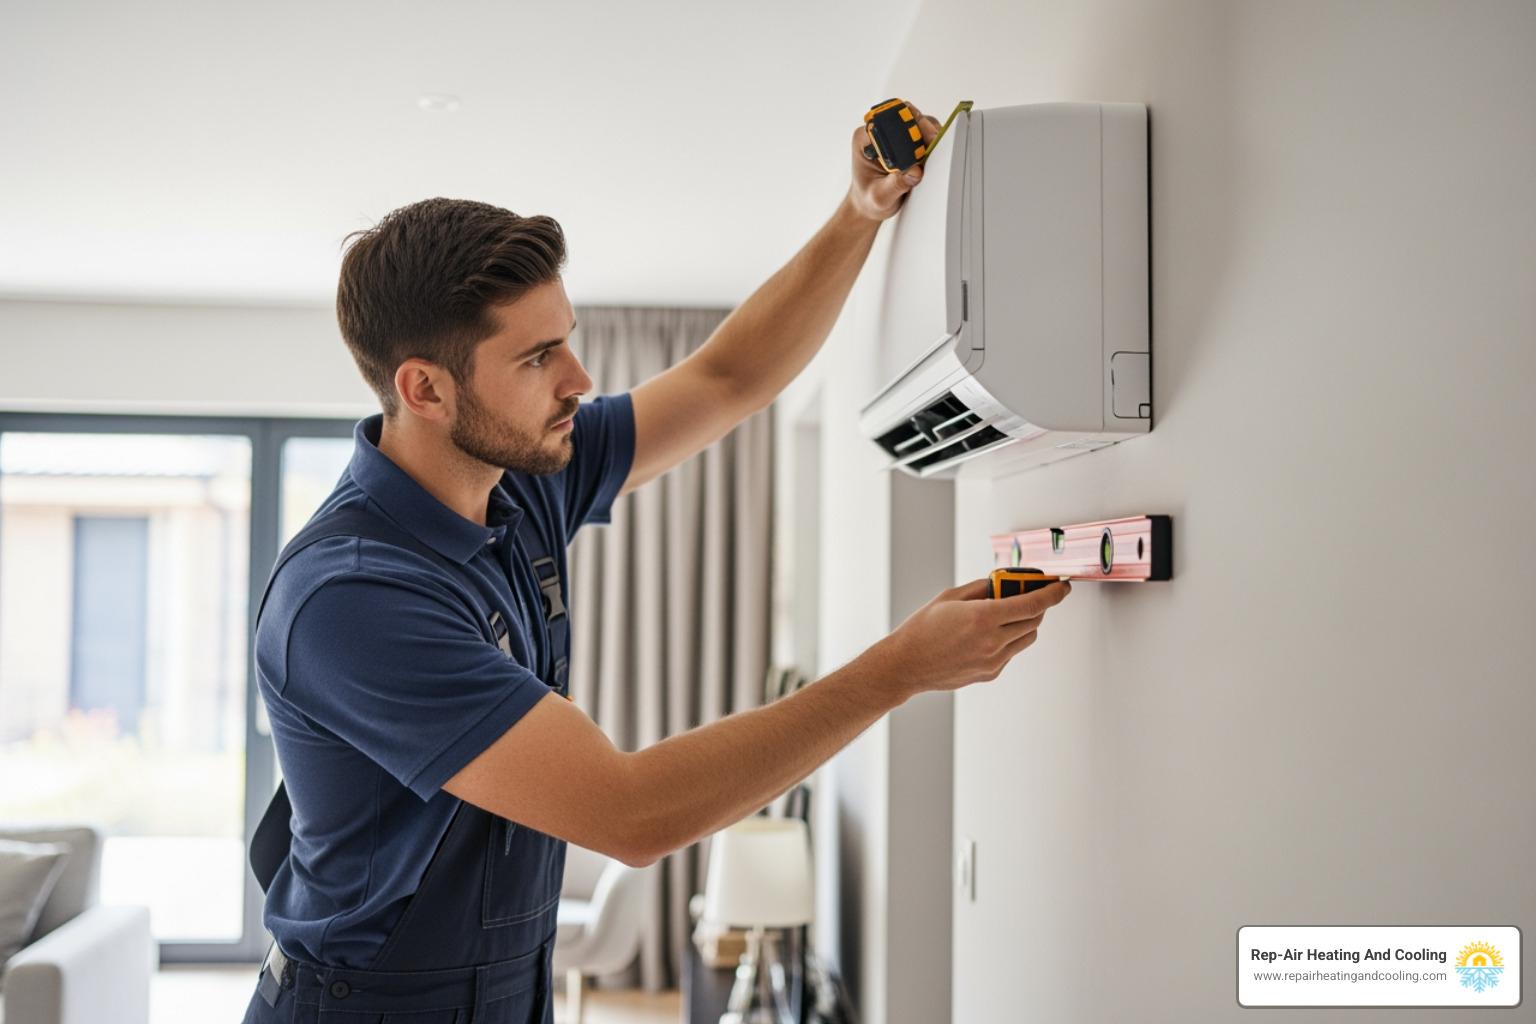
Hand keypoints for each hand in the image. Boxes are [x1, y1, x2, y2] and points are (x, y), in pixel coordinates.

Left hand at [845, 102, 941, 222]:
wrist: (870, 204)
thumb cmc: (868, 199)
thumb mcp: (880, 196)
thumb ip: (896, 184)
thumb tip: (915, 171)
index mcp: (864, 139)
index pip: (886, 121)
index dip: (905, 128)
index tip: (919, 143)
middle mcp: (879, 132)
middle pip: (905, 115)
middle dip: (921, 129)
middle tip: (931, 145)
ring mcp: (894, 133)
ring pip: (917, 120)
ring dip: (928, 134)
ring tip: (932, 151)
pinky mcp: (907, 138)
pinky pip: (923, 131)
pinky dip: (931, 140)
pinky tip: (931, 153)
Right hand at [870, 577, 1070, 697]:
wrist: (907, 664)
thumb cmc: (923, 630)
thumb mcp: (950, 597)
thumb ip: (982, 588)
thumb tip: (1003, 584)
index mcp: (983, 617)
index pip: (1033, 604)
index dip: (1053, 593)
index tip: (1061, 587)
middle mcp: (993, 641)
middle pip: (1035, 620)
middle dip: (1038, 605)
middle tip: (1028, 594)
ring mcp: (993, 661)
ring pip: (1027, 638)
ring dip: (1025, 622)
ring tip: (1006, 614)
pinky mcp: (991, 673)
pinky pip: (1012, 652)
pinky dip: (1009, 639)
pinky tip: (989, 633)